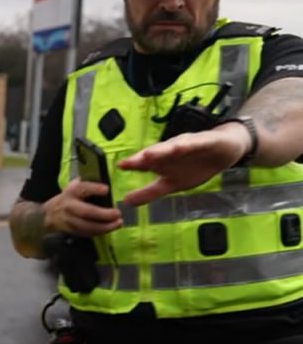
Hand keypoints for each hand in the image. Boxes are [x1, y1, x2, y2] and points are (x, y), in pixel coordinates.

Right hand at [43, 179, 122, 237]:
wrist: (50, 214)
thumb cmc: (70, 197)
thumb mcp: (75, 186)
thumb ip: (88, 184)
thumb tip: (106, 182)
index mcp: (72, 192)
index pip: (82, 188)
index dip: (94, 189)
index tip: (106, 189)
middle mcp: (69, 206)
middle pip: (86, 212)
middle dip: (103, 214)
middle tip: (118, 213)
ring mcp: (69, 220)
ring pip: (87, 226)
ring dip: (104, 226)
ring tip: (118, 223)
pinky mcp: (72, 231)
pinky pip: (87, 233)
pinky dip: (100, 232)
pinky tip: (110, 228)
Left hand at [118, 123, 251, 205]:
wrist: (225, 152)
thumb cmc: (194, 167)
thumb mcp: (172, 184)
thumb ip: (149, 192)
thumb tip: (125, 202)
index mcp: (162, 162)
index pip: (144, 164)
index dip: (132, 165)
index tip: (119, 166)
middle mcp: (170, 151)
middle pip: (154, 154)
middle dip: (141, 158)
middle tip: (128, 162)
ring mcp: (187, 145)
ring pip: (172, 147)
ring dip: (160, 150)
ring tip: (148, 155)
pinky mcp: (205, 141)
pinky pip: (195, 143)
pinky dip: (187, 145)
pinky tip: (179, 147)